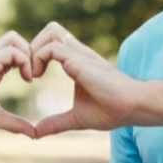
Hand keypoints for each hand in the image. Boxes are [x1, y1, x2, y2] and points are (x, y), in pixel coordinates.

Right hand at [0, 31, 35, 136]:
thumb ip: (15, 123)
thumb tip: (33, 133)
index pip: (14, 52)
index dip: (27, 61)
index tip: (31, 81)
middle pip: (14, 39)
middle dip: (30, 52)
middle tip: (33, 75)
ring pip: (13, 38)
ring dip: (28, 54)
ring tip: (30, 76)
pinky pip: (11, 51)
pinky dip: (24, 61)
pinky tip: (26, 79)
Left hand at [30, 22, 142, 137]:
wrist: (132, 106)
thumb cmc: (112, 111)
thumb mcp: (77, 118)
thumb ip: (56, 122)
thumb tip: (37, 132)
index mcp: (77, 63)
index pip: (53, 43)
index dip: (37, 54)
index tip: (31, 78)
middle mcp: (78, 54)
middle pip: (51, 29)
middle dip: (34, 45)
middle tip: (29, 71)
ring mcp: (79, 54)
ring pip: (51, 31)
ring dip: (35, 48)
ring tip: (32, 74)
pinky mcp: (79, 60)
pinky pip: (51, 47)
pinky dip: (38, 58)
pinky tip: (37, 78)